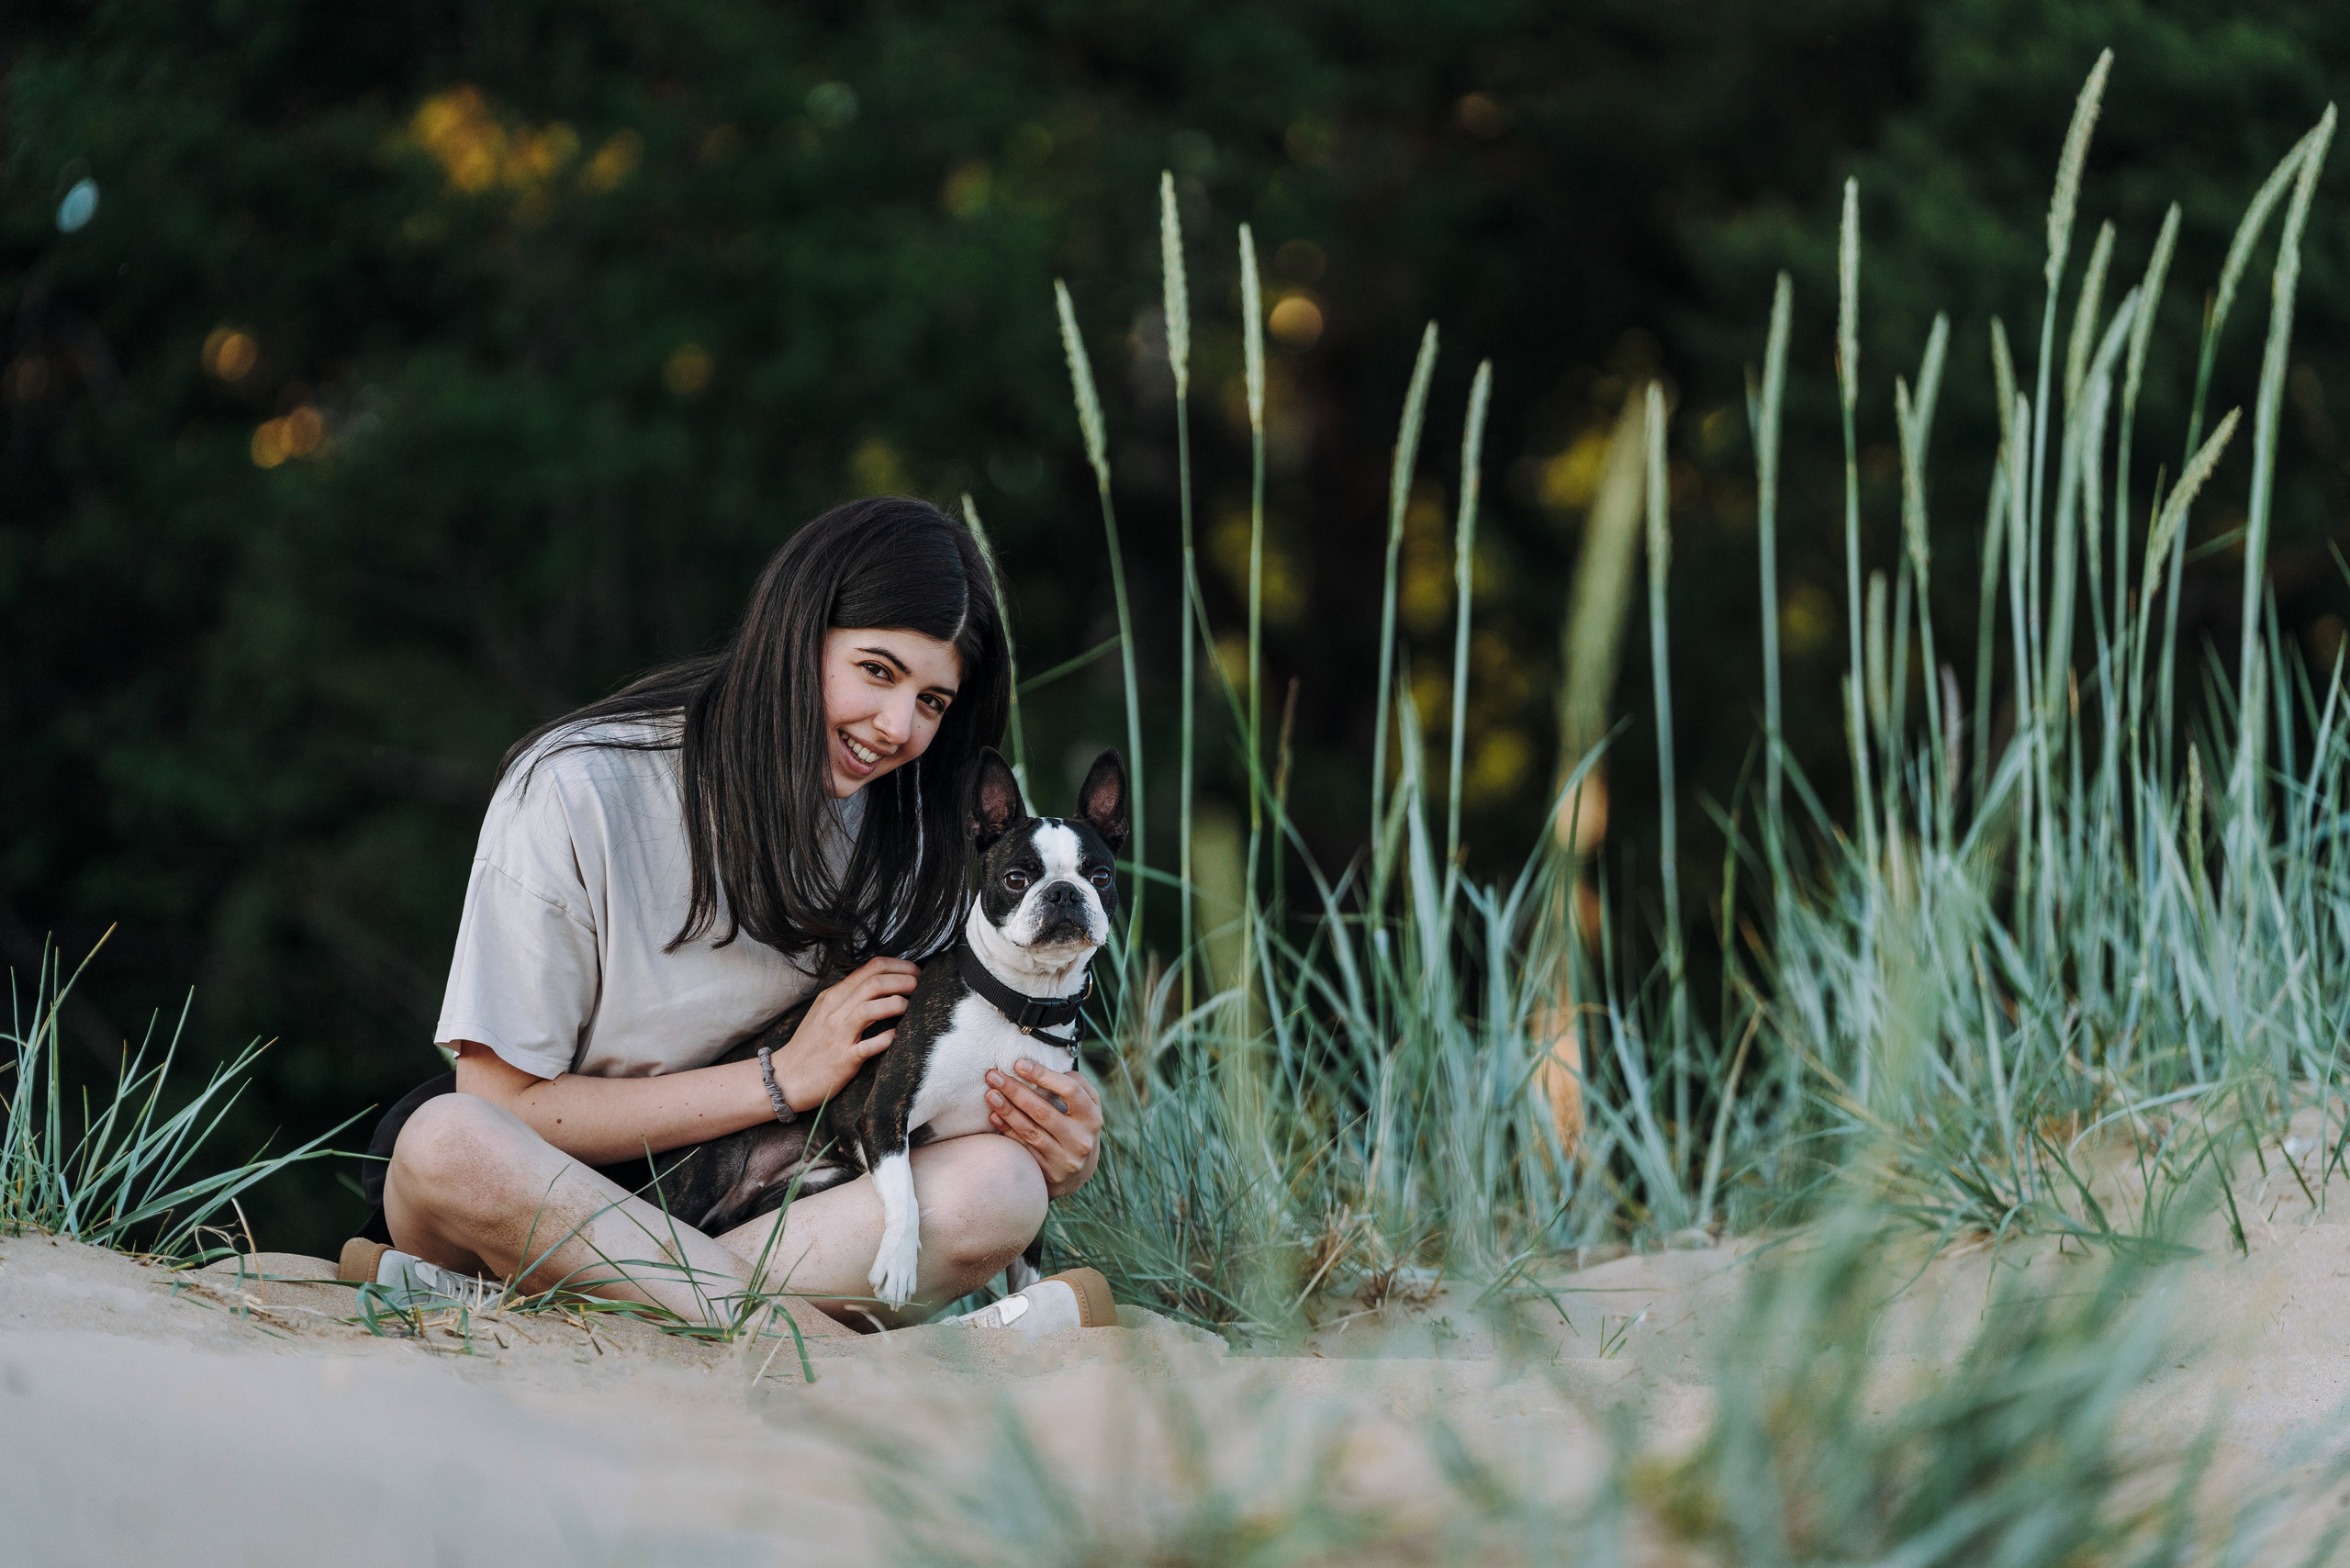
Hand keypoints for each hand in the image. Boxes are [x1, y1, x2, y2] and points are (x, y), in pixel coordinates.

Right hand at [772, 957, 918, 1110]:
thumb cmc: (810, 1045)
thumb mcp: (824, 1011)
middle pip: (875, 983)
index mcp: (834, 996)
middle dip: (904, 980)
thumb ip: (848, 996)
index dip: (898, 966)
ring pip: (871, 1008)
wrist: (786, 1078)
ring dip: (897, 1003)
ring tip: (912, 1005)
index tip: (914, 971)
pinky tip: (899, 1034)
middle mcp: (836, 1011)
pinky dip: (888, 1038)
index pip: (870, 968)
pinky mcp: (844, 1059)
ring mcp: (839, 1035)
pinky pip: (870, 1045)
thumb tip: (879, 982)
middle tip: (921, 985)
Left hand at [984, 1058, 1102, 1197]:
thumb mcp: (1088, 1106)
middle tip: (993, 1076)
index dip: (1043, 1075)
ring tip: (990, 1094)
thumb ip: (1076, 1086)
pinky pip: (1024, 1147)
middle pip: (1043, 1111)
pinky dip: (1007, 1131)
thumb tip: (1049, 1068)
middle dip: (1015, 1091)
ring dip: (1007, 1110)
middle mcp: (1081, 1139)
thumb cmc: (1079, 1126)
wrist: (1080, 1172)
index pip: (1069, 1090)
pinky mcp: (1049, 1172)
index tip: (1019, 1064)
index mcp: (1092, 1117)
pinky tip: (994, 1117)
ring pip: (1030, 1131)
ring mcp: (1065, 1159)